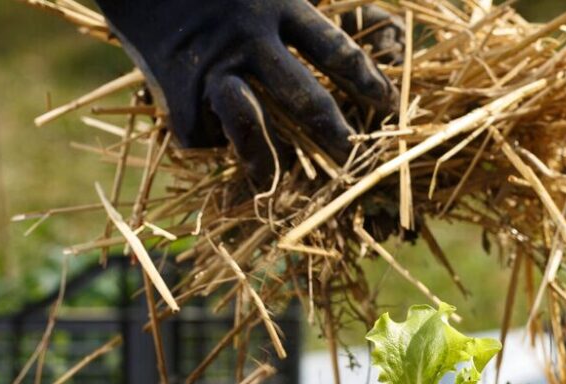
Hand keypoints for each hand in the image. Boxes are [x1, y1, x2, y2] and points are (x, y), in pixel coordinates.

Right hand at [94, 0, 399, 183]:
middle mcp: (249, 39)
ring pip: (247, 122)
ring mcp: (212, 68)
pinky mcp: (176, 92)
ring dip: (267, 158)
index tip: (389, 106)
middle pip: (302, 95)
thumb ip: (309, 18)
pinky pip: (202, 132)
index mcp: (279, 6)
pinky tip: (221, 147)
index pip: (334, 49)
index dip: (365, 80)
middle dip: (333, 132)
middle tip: (353, 158)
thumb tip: (382, 33)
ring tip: (277, 184)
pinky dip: (214, 143)